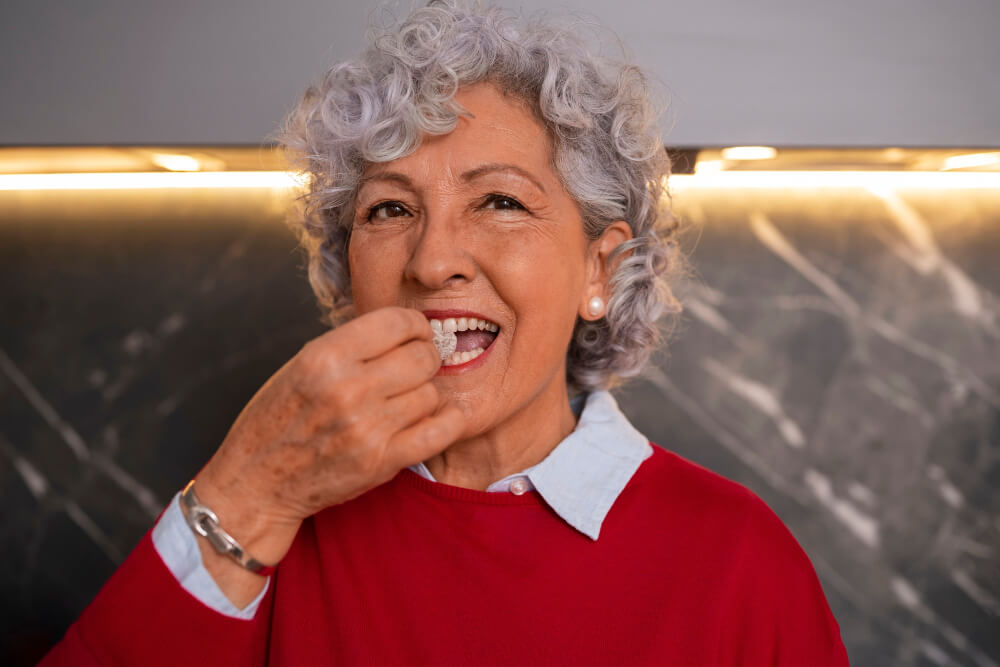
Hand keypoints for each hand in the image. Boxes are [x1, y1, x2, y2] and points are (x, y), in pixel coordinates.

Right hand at [191, 307, 463, 591]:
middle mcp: (348, 390)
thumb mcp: (302, 365)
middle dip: (425, 358)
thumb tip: (407, 328)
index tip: (414, 334)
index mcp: (324, 357)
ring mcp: (367, 429)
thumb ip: (352, 346)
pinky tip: (441, 416)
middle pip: (422, 357)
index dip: (415, 326)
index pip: (397, 322)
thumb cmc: (279, 418)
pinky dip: (448, 421)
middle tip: (415, 367)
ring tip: (404, 400)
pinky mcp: (381, 463)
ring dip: (424, 394)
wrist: (256, 482)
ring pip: (431, 393)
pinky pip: (440, 432)